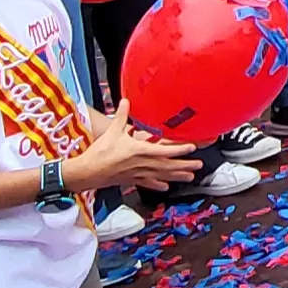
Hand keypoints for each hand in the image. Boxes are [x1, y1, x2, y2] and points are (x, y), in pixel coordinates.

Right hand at [62, 108, 197, 193]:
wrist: (88, 172)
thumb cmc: (100, 152)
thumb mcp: (112, 131)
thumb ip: (122, 116)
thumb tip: (126, 101)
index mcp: (140, 151)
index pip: (165, 151)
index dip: (180, 150)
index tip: (192, 148)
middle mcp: (143, 164)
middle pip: (168, 166)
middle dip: (185, 166)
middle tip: (199, 165)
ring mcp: (138, 174)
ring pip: (162, 176)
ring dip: (177, 176)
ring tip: (190, 177)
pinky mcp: (132, 181)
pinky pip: (148, 183)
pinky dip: (158, 185)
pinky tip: (166, 187)